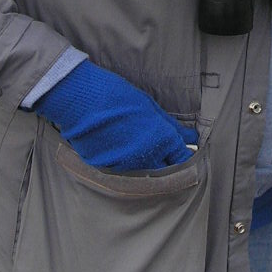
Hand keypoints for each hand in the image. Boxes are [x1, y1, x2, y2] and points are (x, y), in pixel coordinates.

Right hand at [33, 60, 197, 170]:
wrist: (80, 100)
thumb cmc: (117, 96)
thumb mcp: (148, 106)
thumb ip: (171, 126)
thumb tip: (191, 138)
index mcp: (162, 141)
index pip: (183, 159)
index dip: (185, 157)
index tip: (182, 152)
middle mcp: (147, 159)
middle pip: (166, 172)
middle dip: (167, 165)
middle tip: (162, 152)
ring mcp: (126, 168)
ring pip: (143, 175)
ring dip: (145, 166)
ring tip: (136, 148)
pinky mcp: (107, 171)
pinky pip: (122, 173)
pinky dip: (124, 164)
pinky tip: (118, 148)